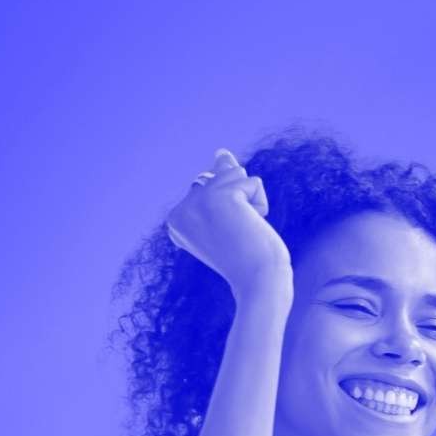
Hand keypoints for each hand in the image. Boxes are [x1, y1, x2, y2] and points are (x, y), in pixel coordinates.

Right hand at [164, 148, 291, 296]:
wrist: (258, 282)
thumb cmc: (246, 256)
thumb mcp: (227, 216)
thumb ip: (218, 182)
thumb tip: (221, 153)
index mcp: (175, 220)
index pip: (208, 186)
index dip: (228, 208)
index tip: (224, 237)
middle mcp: (179, 210)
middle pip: (218, 176)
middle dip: (237, 200)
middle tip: (235, 234)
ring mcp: (196, 202)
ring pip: (234, 174)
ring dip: (249, 201)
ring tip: (243, 230)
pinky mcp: (219, 196)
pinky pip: (252, 182)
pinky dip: (260, 203)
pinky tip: (252, 227)